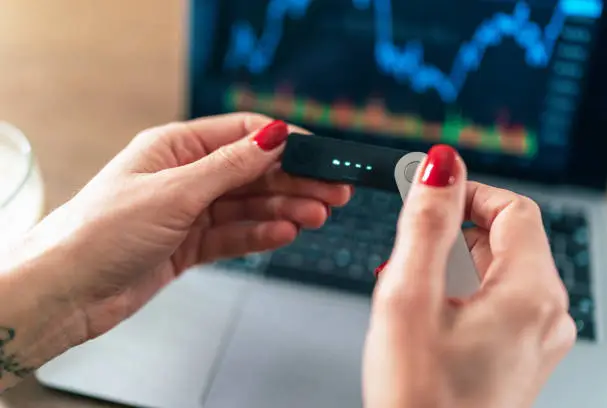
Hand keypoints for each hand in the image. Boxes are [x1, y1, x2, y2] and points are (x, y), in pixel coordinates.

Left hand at [13, 113, 350, 341]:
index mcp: (175, 147)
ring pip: (248, 206)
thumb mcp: (175, 191)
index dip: (285, 143)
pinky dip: (260, 234)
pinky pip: (234, 235)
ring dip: (284, 210)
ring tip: (317, 215)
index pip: (242, 134)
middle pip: (252, 173)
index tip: (320, 154)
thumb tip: (275, 136)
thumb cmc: (101, 230)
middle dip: (294, 181)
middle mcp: (185, 176)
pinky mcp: (189, 245)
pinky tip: (285, 233)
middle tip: (334, 191)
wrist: (68, 291)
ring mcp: (189, 212)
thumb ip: (230, 166)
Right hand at [363, 145, 575, 407]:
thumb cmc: (418, 398)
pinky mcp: (517, 356)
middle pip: (504, 240)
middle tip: (409, 244)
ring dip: (452, 265)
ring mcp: (535, 339)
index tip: (429, 188)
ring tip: (413, 290)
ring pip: (496, 272)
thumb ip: (426, 225)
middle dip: (453, 233)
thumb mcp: (409, 297)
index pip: (513, 210)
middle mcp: (545, 315)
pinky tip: (427, 314)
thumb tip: (441, 167)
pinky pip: (496, 303)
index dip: (468, 192)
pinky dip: (460, 293)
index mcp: (530, 294)